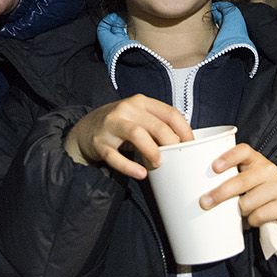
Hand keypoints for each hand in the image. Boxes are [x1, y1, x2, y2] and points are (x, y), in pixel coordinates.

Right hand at [64, 95, 193, 179]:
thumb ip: (158, 124)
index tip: (191, 146)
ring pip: (137, 134)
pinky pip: (115, 156)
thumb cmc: (120, 124)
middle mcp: (126, 110)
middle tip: (176, 157)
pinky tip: (141, 174)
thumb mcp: (138, 117)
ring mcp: (111, 125)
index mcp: (140, 102)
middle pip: (156, 125)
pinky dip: (129, 167)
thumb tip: (184, 142)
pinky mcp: (100, 143)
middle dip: (170, 143)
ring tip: (158, 164)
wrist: (85, 129)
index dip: (184, 131)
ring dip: (152, 151)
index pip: (170, 113)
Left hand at [201, 143, 276, 245]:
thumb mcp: (244, 179)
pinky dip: (252, 221)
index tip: (213, 168)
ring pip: (248, 202)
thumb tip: (194, 188)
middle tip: (204, 202)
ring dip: (239, 211)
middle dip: (220, 193)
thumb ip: (228, 178)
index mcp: (255, 159)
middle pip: (242, 181)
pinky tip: (253, 219)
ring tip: (239, 212)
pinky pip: (259, 216)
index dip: (228, 157)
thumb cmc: (255, 191)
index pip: (243, 151)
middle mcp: (269, 169)